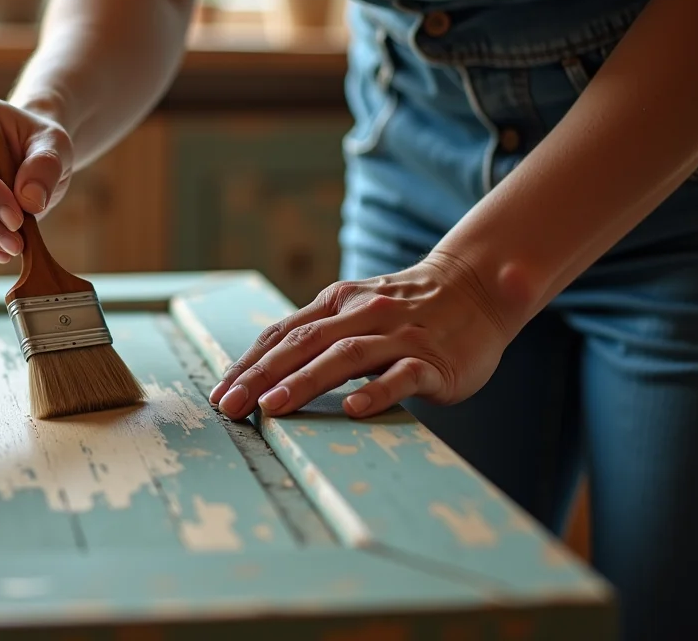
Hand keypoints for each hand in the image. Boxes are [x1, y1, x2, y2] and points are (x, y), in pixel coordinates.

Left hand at [209, 252, 515, 419]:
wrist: (477, 288)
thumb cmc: (404, 309)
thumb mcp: (353, 309)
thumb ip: (314, 333)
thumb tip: (256, 367)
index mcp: (336, 303)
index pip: (282, 334)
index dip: (248, 363)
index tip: (220, 393)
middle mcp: (363, 314)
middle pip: (303, 344)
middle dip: (261, 376)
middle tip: (230, 406)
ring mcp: (399, 336)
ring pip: (345, 357)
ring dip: (305, 381)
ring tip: (273, 407)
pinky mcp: (433, 361)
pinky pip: (402, 374)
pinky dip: (377, 390)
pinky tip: (355, 409)